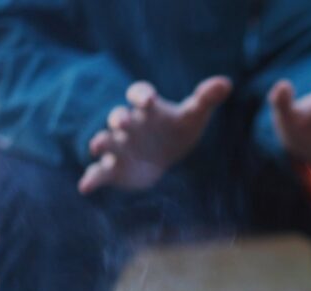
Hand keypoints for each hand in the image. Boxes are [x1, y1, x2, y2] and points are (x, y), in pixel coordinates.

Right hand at [78, 76, 231, 194]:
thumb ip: (206, 99)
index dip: (143, 96)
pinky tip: (85, 187)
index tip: (148, 101)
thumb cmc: (177, 128)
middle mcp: (129, 124)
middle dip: (119, 119)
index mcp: (146, 108)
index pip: (140, 94)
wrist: (164, 152)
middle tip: (121, 122)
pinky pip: (99, 172)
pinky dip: (91, 179)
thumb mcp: (194, 115)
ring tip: (97, 145)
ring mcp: (119, 146)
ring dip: (101, 142)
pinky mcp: (113, 167)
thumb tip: (225, 83)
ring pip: (106, 141)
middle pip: (119, 117)